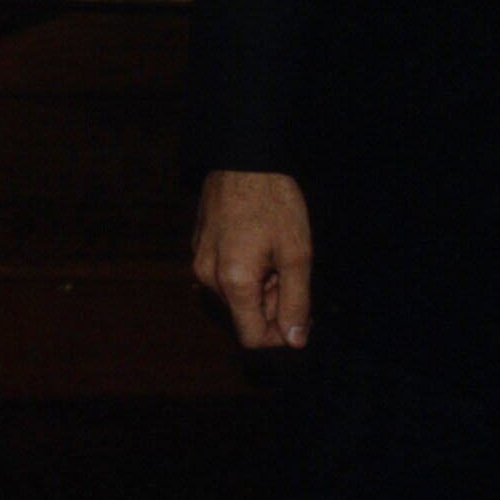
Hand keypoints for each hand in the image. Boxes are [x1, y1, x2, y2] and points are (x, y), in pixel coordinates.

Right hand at [191, 168, 314, 349]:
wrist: (242, 159)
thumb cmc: (273, 202)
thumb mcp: (297, 254)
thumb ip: (297, 302)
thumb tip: (295, 340)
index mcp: (234, 282)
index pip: (253, 337)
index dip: (282, 334)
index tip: (302, 311)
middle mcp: (208, 277)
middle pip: (244, 316)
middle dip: (272, 304)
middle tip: (289, 269)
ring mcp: (199, 261)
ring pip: (234, 296)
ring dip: (259, 287)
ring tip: (273, 253)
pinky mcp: (198, 246)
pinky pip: (223, 276)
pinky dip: (244, 271)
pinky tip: (256, 243)